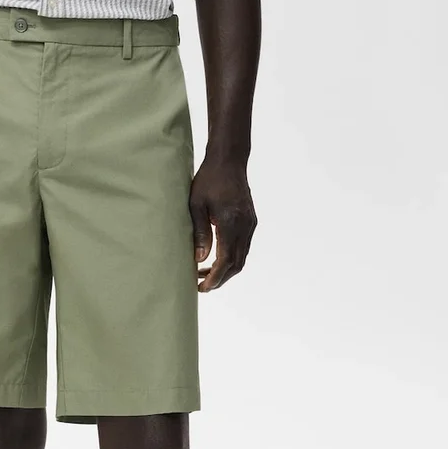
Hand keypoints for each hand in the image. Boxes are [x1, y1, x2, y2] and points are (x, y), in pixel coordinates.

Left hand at [189, 156, 257, 291]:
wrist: (229, 161)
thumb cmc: (208, 180)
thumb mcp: (196, 205)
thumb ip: (200, 233)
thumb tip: (200, 259)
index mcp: (231, 223)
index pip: (226, 260)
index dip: (215, 278)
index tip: (202, 287)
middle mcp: (245, 226)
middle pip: (236, 264)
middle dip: (220, 279)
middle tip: (202, 286)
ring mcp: (250, 224)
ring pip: (242, 258)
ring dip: (225, 269)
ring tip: (205, 273)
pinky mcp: (251, 221)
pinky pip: (243, 247)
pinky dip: (231, 258)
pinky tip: (216, 257)